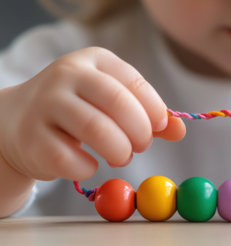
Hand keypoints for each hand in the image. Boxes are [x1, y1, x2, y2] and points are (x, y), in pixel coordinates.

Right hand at [0, 47, 185, 180]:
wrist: (19, 120)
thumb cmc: (78, 109)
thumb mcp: (112, 102)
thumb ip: (147, 114)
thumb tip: (179, 130)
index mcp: (93, 60)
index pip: (134, 82)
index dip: (154, 109)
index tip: (159, 127)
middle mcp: (67, 75)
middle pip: (117, 102)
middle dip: (139, 131)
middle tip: (141, 146)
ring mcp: (45, 105)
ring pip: (95, 129)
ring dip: (119, 151)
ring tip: (121, 156)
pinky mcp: (32, 138)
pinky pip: (72, 159)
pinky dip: (89, 167)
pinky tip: (90, 164)